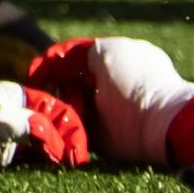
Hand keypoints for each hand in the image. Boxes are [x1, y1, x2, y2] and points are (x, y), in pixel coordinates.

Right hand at [27, 36, 193, 169]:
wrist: (159, 122)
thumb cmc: (136, 80)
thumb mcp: (107, 50)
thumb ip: (80, 51)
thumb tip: (59, 62)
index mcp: (115, 63)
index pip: (74, 60)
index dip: (52, 65)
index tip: (33, 74)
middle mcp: (108, 88)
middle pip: (67, 85)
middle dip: (50, 89)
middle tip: (34, 94)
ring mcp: (105, 115)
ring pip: (67, 108)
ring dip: (54, 110)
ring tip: (40, 111)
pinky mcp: (103, 141)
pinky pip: (74, 133)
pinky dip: (60, 131)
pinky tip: (48, 127)